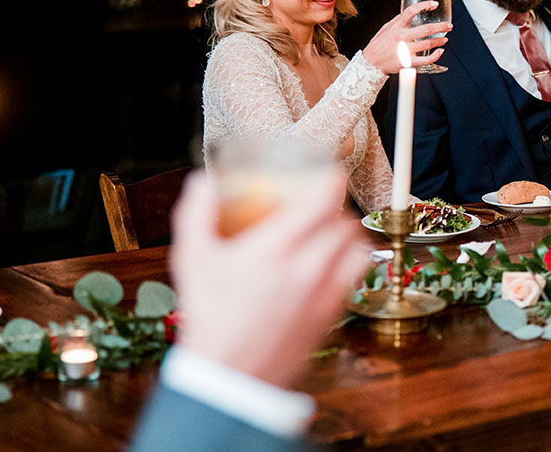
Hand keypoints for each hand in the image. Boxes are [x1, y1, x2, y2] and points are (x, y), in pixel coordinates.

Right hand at [170, 170, 369, 388]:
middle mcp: (307, 268)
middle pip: (345, 221)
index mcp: (275, 249)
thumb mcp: (192, 261)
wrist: (230, 377)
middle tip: (319, 208)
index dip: (331, 179)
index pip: (323, 200)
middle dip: (335, 209)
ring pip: (358, 247)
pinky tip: (330, 264)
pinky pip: (357, 276)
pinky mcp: (332, 314)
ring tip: (331, 234)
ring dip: (348, 235)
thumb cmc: (209, 317)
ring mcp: (324, 293)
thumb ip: (197, 215)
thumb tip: (202, 182)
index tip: (327, 174)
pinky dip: (351, 262)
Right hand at [361, 0, 451, 73]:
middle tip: (448, 26)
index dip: (423, 6)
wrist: (370, 63)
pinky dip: (436, 55)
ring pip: (428, 43)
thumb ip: (397, 21)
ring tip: (445, 39)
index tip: (434, 4)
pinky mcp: (407, 62)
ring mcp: (405, 50)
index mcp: (396, 27)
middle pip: (425, 29)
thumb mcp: (385, 29)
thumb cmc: (377, 46)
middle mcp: (401, 37)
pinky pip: (425, 59)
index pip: (410, 12)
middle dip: (440, 27)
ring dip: (439, 40)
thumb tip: (407, 13)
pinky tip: (440, 52)